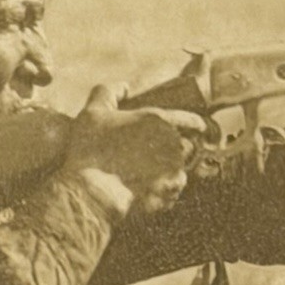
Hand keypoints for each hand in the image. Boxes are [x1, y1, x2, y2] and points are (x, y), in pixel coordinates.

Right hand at [64, 84, 207, 213]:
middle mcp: (174, 146)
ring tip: (143, 179)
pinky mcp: (168, 197)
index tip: (195, 129)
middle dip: (173, 152)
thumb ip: (109, 92)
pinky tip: (141, 194)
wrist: (89, 193)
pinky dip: (160, 194)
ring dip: (166, 174)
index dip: (195, 125)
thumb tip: (123, 87)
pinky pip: (170, 194)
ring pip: (178, 172)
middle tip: (152, 159)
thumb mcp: (92, 112)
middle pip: (185, 148)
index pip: (193, 121)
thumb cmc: (89, 150)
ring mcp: (173, 173)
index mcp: (161, 121)